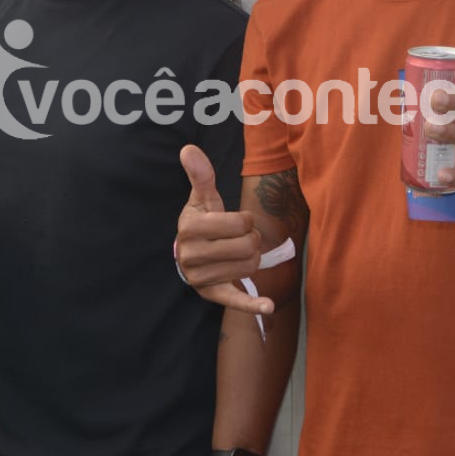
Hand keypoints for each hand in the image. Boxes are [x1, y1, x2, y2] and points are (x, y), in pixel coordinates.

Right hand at [174, 145, 270, 315]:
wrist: (187, 255)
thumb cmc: (201, 222)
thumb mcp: (201, 199)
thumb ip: (200, 175)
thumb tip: (188, 148)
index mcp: (191, 228)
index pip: (240, 223)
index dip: (246, 221)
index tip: (237, 221)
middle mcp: (192, 255)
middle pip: (247, 246)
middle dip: (252, 239)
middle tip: (242, 238)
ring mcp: (201, 277)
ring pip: (249, 266)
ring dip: (253, 258)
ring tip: (239, 253)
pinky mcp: (212, 295)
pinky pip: (235, 300)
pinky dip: (252, 305)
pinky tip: (267, 306)